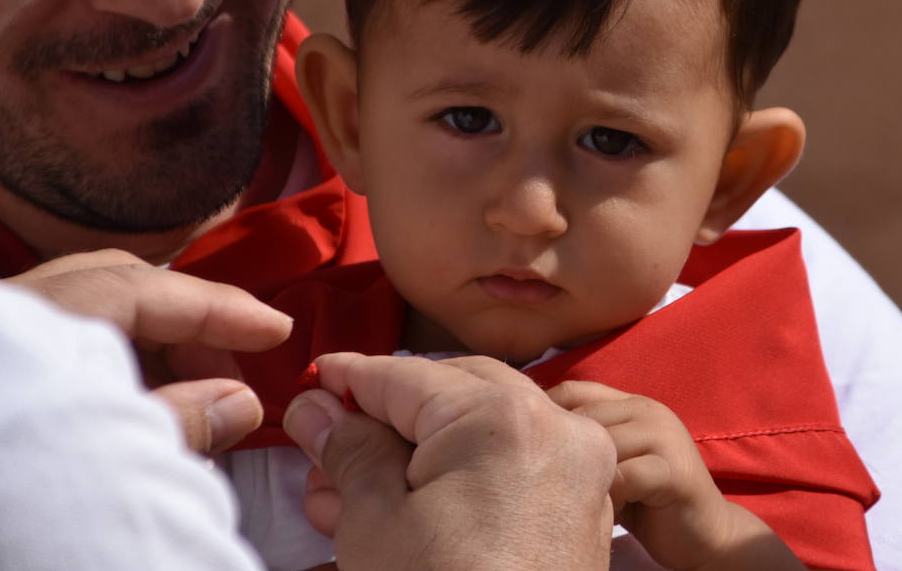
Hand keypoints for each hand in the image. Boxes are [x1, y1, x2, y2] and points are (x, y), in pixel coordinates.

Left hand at [5, 249, 291, 451]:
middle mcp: (15, 320)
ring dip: (151, 349)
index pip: (154, 290)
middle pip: (119, 288)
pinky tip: (135, 414)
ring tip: (192, 404)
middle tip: (232, 374)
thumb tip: (239, 404)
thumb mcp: (116, 460)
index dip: (223, 309)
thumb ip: (183, 425)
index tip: (275, 332)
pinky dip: (112, 369)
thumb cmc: (15, 496)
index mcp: (47, 324)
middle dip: (187, 324)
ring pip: (88, 317)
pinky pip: (60, 351)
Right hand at [283, 352, 615, 570]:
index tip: (315, 385)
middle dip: (386, 416)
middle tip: (326, 442)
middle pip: (451, 393)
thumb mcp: (375, 525)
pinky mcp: (585, 508)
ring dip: (419, 448)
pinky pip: (517, 465)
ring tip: (349, 488)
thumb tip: (321, 410)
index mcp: (502, 416)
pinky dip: (466, 473)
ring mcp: (581, 468)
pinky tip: (411, 504)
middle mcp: (557, 427)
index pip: (405, 376)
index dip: (349, 380)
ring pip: (484, 428)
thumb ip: (350, 452)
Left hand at [548, 380, 804, 570]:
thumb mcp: (614, 464)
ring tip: (578, 503)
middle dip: (560, 451)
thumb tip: (526, 436)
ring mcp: (665, 437)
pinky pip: (624, 477)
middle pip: (583, 418)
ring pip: (602, 446)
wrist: (707, 534)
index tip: (525, 448)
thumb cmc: (649, 502)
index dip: (545, 414)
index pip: (574, 389)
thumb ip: (588, 443)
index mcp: (633, 404)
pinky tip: (604, 514)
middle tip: (548, 485)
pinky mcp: (674, 471)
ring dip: (583, 478)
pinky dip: (607, 498)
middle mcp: (649, 410)